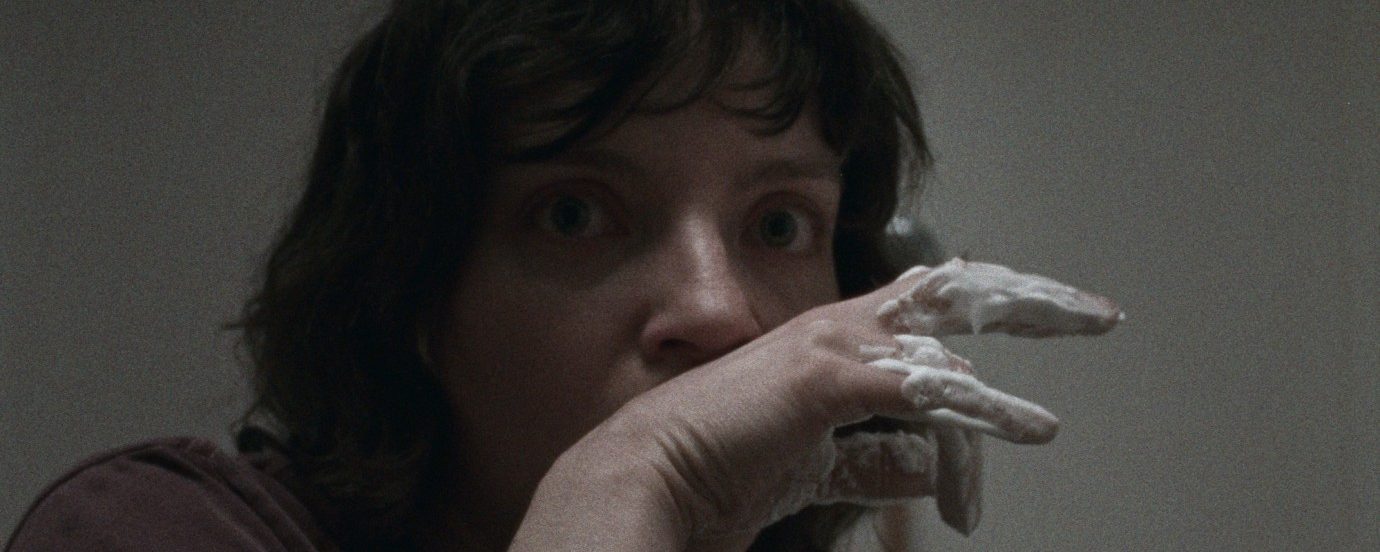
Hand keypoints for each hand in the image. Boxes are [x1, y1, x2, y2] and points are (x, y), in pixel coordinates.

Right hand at [512, 258, 1121, 549]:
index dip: (990, 308)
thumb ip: (874, 460)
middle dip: (1027, 299)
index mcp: (833, 342)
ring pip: (949, 345)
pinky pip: (926, 394)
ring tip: (1051, 409)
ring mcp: (833, 348)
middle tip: (1097, 314)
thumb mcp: (814, 466)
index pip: (929, 311)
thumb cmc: (719, 469)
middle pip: (953, 294)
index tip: (1048, 319)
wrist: (648, 477)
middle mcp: (839, 328)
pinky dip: (984, 413)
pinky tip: (1030, 428)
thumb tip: (934, 465)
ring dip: (1003, 390)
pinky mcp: (829, 380)